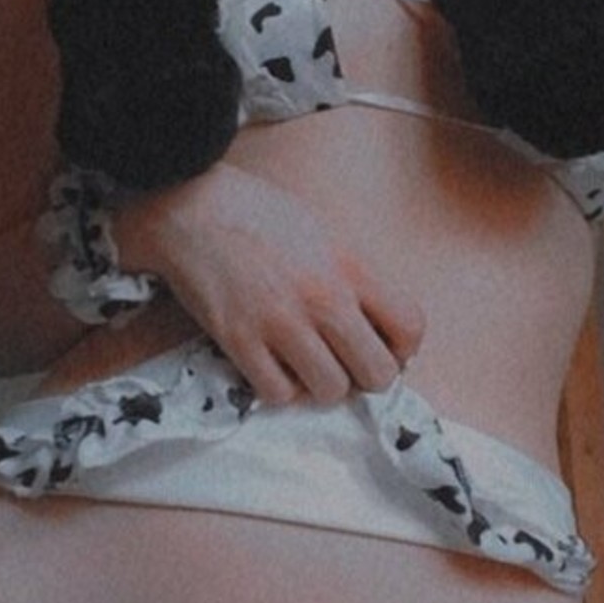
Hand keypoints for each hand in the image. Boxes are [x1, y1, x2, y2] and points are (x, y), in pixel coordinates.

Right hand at [120, 165, 424, 405]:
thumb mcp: (325, 234)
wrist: (192, 208)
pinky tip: (273, 365)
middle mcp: (323, 297)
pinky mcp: (240, 341)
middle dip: (366, 376)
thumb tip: (374, 328)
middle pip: (378, 373)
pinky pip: (279, 394)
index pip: (410, 327)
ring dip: (322, 385)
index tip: (383, 347)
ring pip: (331, 390)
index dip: (403, 349)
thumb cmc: (259, 215)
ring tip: (306, 365)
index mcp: (350, 267)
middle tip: (345, 364)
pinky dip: (280, 388)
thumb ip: (353, 279)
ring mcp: (281, 322)